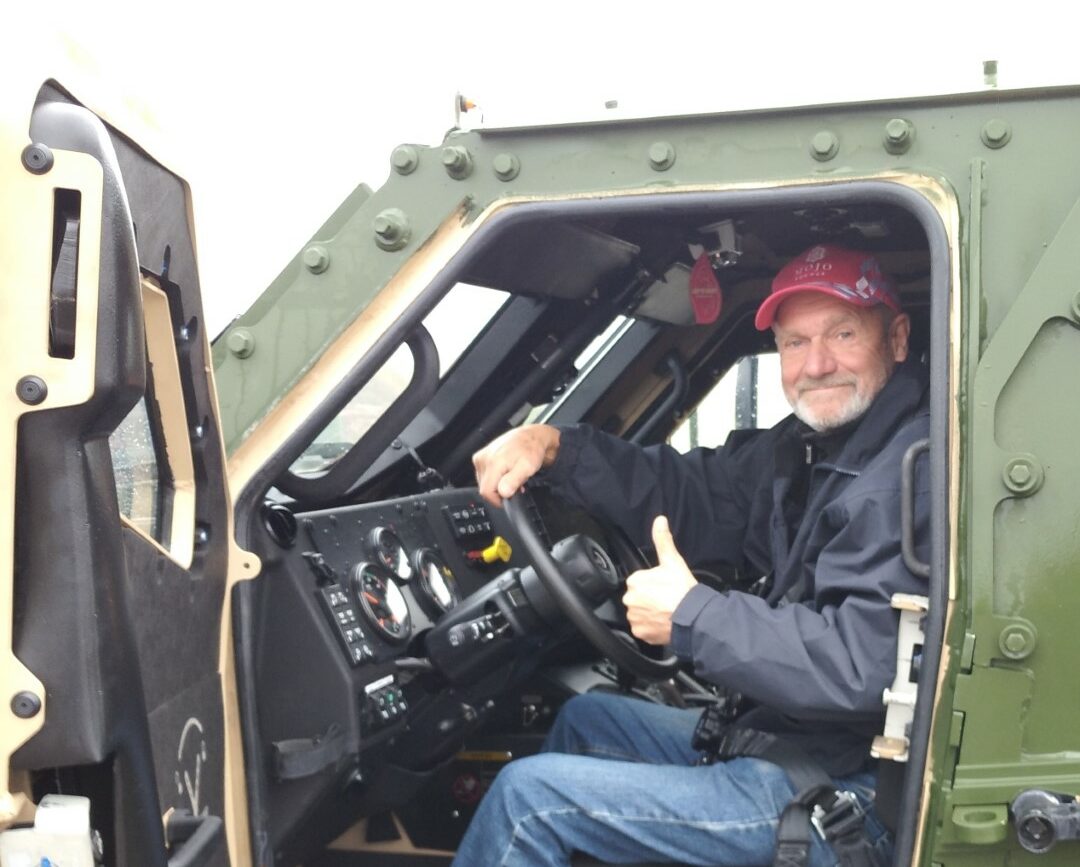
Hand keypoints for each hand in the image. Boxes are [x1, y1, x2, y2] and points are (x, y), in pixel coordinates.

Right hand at [472, 424, 560, 507]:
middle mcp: (483, 459)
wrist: (530, 436)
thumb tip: (503, 492)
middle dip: (500, 491)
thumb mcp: (527, 467)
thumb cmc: (531, 449)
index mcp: (493, 462)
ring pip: (485, 483)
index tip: (510, 498)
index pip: (487, 492)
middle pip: (485, 488)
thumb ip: (514, 481)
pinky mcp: (481, 457)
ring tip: (511, 477)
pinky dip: (494, 478)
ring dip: (497, 485)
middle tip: (515, 485)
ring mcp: (481, 458)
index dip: (499, 500)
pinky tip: (505, 472)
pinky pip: (484, 475)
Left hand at [622, 516, 697, 645]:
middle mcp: (630, 600)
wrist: (693, 617)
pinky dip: (650, 627)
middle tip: (665, 601)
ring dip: (649, 613)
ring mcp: (634, 618)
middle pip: (638, 597)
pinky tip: (662, 622)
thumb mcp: (673, 561)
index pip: (639, 581)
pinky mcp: (640, 633)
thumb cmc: (683, 589)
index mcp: (634, 581)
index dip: (653, 584)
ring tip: (665, 612)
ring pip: (639, 613)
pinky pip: (642, 629)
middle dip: (649, 599)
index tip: (664, 588)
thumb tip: (659, 520)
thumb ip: (663, 540)